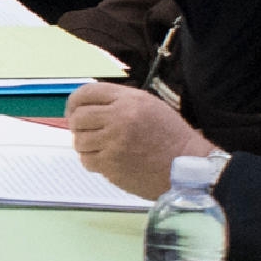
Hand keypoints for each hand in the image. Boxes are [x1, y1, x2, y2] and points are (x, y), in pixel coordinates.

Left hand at [63, 84, 202, 200]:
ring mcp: (113, 142)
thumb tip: (86, 105)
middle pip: (78, 117)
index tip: (73, 111)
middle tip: (88, 132)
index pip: (86, 93)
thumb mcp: (149, 106)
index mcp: (129, 100)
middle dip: (78, 125)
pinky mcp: (111, 165)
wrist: (186, 167)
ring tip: (101, 147)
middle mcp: (119, 118)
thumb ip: (119, 102)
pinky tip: (107, 160)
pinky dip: (92, 160)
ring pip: (78, 140)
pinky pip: (86, 160)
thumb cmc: (170, 136)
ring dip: (85, 144)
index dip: (74, 102)